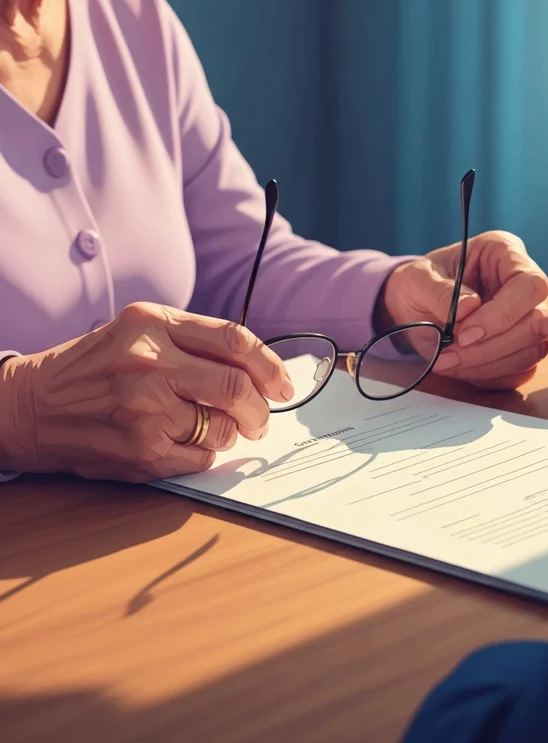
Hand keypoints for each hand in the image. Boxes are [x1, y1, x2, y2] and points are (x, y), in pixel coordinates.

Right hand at [0, 302, 293, 481]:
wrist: (32, 405)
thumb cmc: (94, 367)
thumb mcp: (139, 331)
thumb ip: (195, 341)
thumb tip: (258, 369)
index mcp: (153, 324)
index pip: (233, 339)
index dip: (269, 364)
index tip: (283, 384)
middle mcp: (149, 363)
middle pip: (236, 386)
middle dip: (260, 408)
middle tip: (261, 418)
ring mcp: (145, 409)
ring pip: (222, 427)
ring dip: (231, 432)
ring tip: (216, 429)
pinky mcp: (140, 449)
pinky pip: (201, 456)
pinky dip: (205, 453)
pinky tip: (186, 443)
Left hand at [377, 231, 547, 389]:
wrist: (412, 306)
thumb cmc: (420, 283)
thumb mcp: (418, 280)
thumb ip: (440, 291)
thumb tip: (469, 308)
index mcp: (506, 253)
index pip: (529, 285)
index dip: (501, 314)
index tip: (463, 334)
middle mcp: (525, 286)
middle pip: (535, 323)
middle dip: (489, 347)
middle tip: (448, 354)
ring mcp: (527, 319)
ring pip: (530, 351)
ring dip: (486, 365)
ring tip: (447, 362)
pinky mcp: (519, 348)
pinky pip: (519, 371)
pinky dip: (487, 376)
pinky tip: (459, 368)